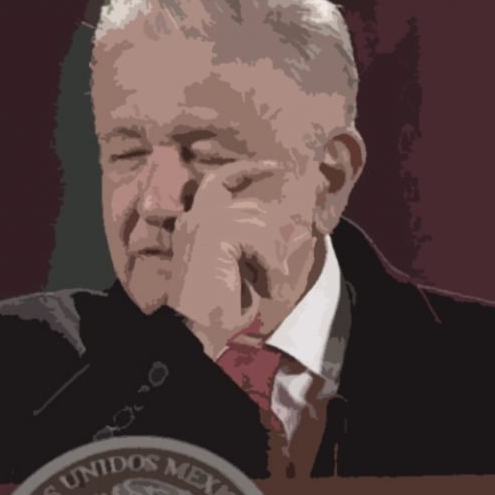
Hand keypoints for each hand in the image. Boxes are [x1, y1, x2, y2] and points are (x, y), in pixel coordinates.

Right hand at [167, 159, 314, 358]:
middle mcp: (193, 217)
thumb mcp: (246, 270)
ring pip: (257, 220)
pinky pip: (258, 236)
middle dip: (271, 229)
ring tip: (270, 282)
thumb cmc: (218, 306)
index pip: (219, 181)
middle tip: (287, 250)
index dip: (247, 169)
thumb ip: (265, 246)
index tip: (275, 165)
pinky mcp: (213, 233)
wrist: (194, 328)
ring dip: (272, 255)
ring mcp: (201, 222)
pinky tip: (267, 284)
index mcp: (193, 222)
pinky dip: (270, 262)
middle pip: (246, 202)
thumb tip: (300, 231)